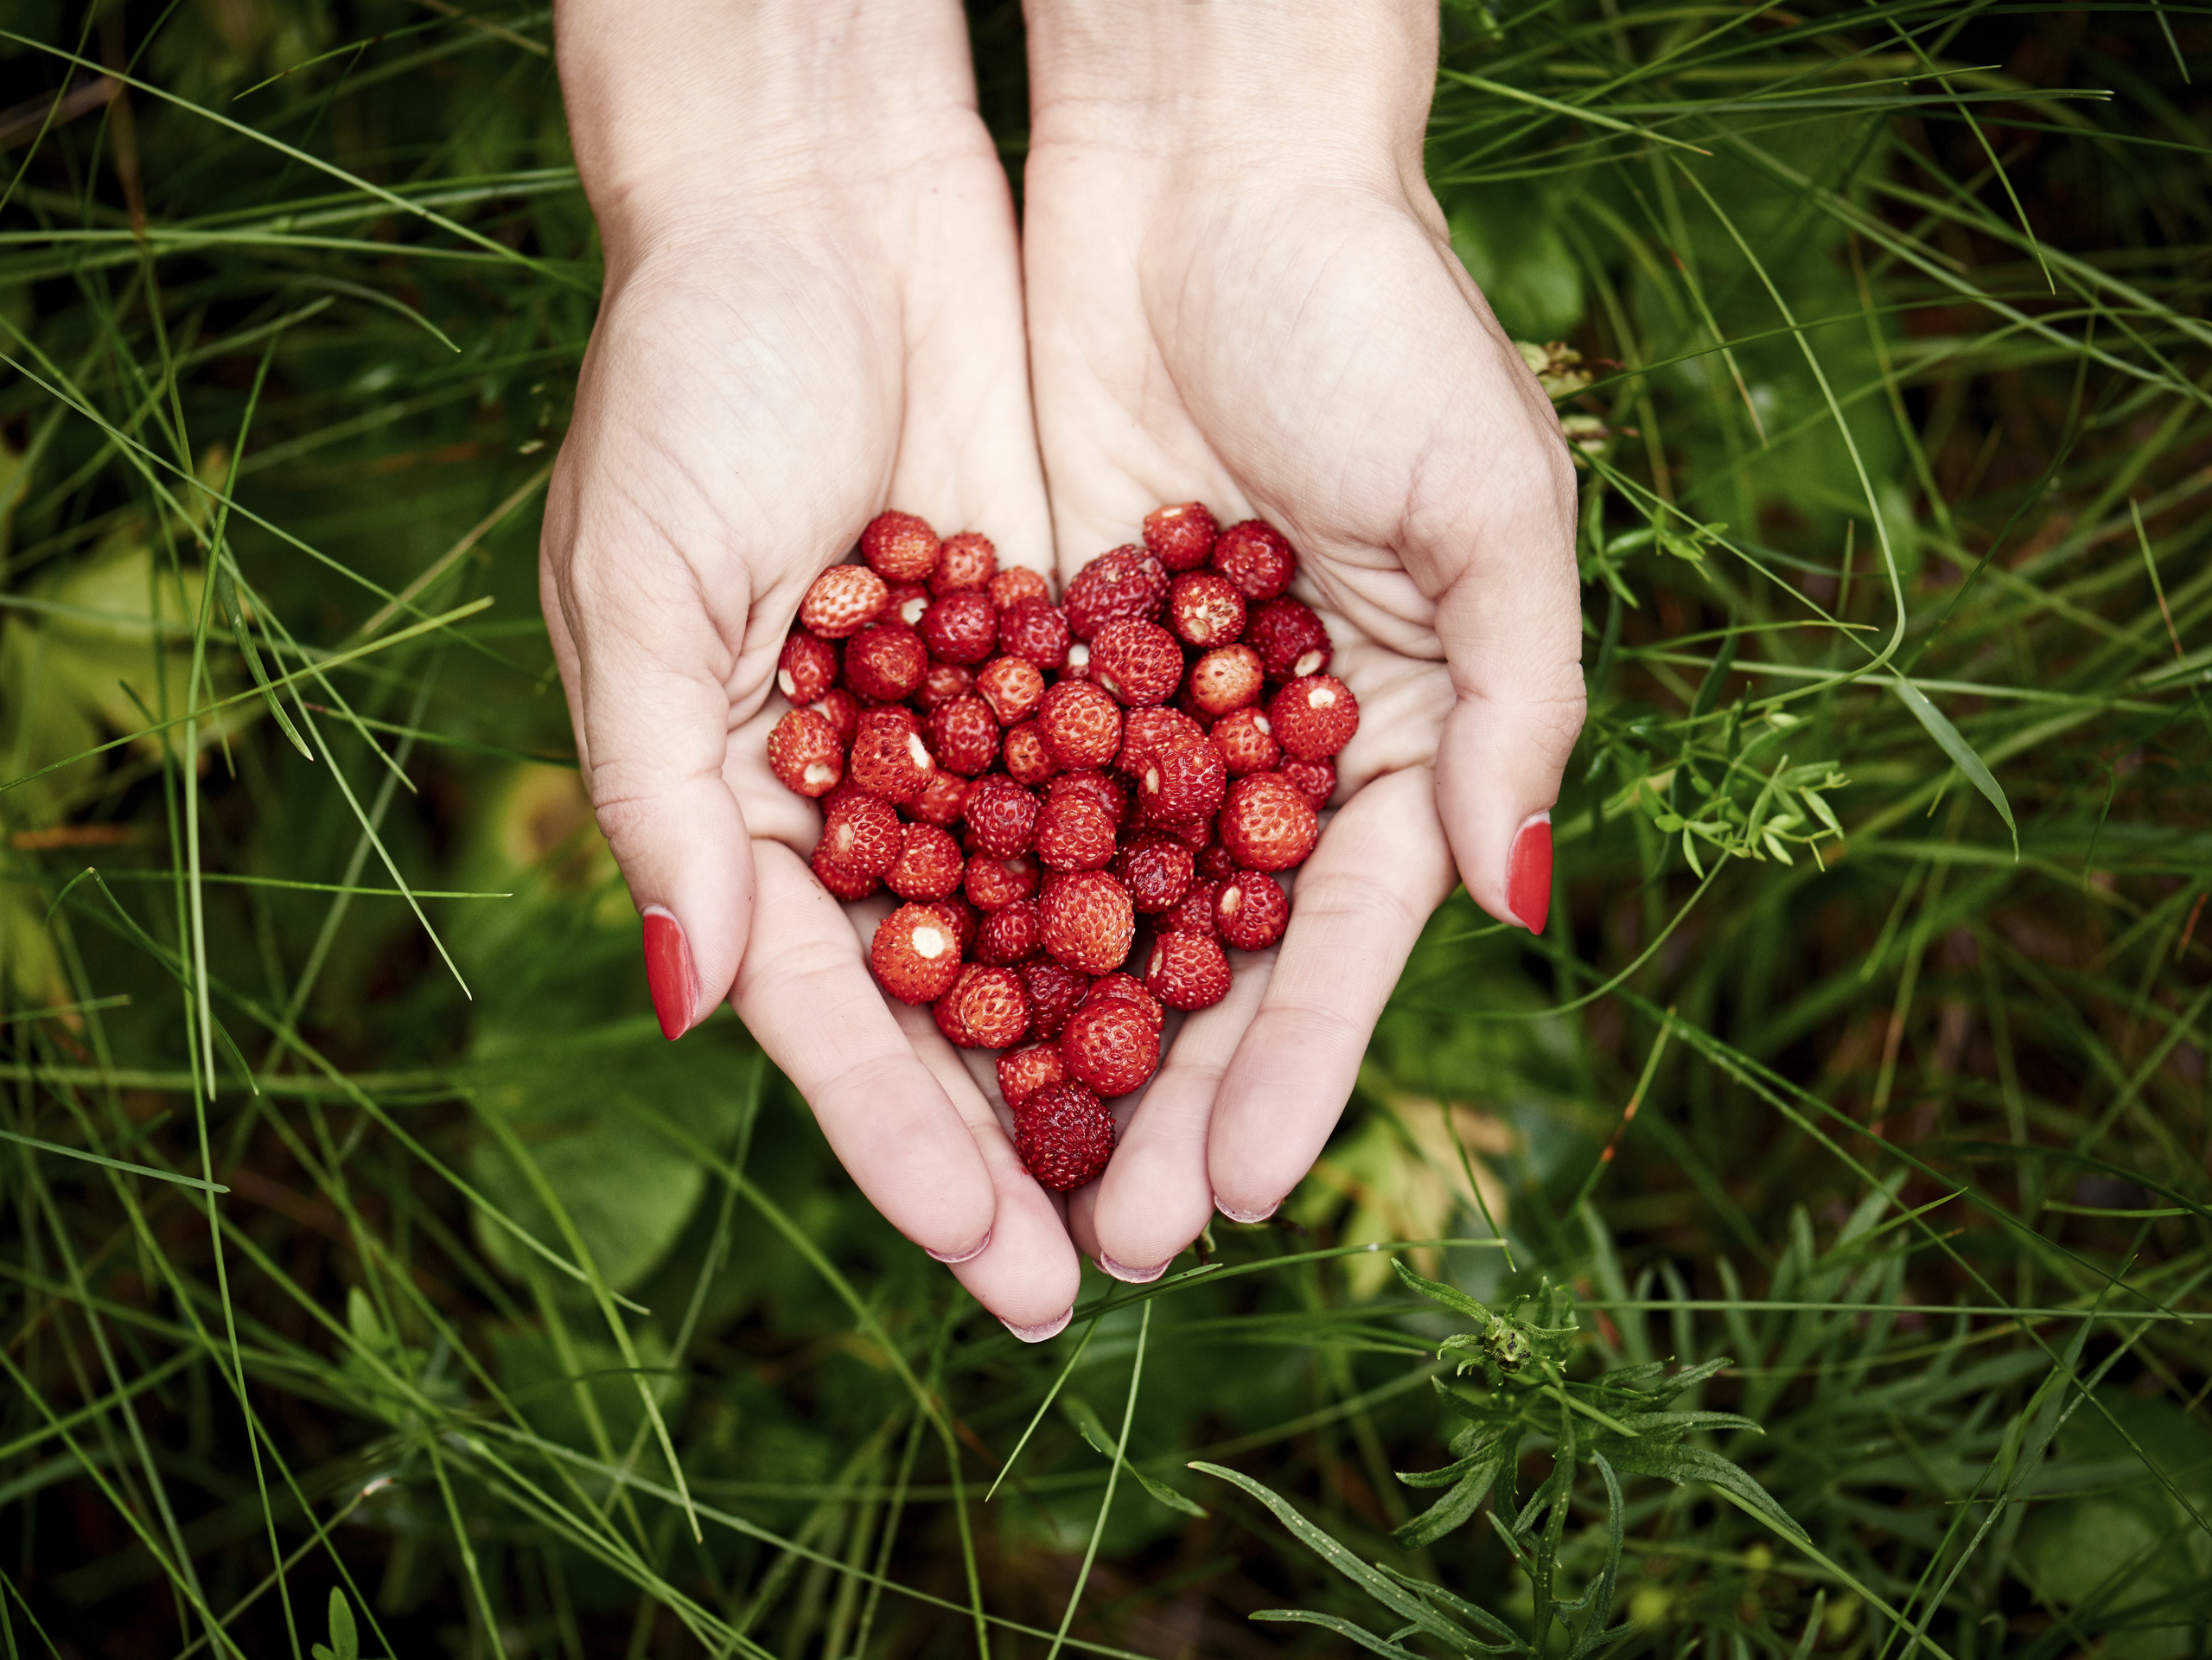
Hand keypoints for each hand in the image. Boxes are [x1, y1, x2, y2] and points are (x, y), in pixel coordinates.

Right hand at [541, 0, 1080, 1333]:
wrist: (826, 183)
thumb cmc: (690, 371)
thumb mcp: (637, 582)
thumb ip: (664, 798)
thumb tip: (698, 1001)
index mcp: (749, 800)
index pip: (841, 1015)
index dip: (910, 1145)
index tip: (992, 1269)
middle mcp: (874, 785)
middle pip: (969, 997)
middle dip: (1039, 1131)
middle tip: (1122, 1266)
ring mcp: (981, 721)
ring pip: (1067, 917)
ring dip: (1130, 1040)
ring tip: (1203, 1169)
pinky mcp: (1072, 643)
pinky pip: (1141, 788)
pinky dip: (1188, 881)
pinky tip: (1251, 981)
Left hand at [1021, 0, 1586, 1276]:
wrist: (1205, 158)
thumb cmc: (1380, 312)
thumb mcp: (1492, 501)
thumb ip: (1519, 705)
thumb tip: (1516, 906)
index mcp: (1390, 732)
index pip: (1334, 942)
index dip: (1287, 1071)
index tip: (1229, 1194)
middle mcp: (1259, 745)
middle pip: (1202, 958)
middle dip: (1155, 1097)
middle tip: (1103, 1245)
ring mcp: (1139, 705)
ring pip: (1086, 905)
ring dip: (1048, 1038)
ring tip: (1002, 1171)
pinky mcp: (1031, 645)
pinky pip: (991, 795)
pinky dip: (961, 894)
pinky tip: (919, 1002)